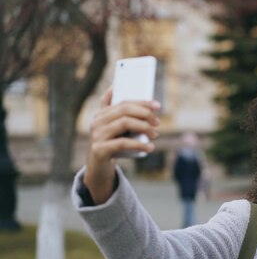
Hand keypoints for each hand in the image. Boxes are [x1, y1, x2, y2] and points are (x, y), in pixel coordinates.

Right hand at [84, 87, 160, 203]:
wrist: (98, 169)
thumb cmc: (110, 146)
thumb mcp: (112, 128)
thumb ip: (114, 112)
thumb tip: (114, 89)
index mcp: (101, 114)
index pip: (124, 102)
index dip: (142, 102)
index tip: (158, 106)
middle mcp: (96, 122)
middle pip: (124, 110)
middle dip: (145, 114)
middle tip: (157, 122)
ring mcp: (97, 135)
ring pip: (124, 123)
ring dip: (144, 127)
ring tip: (155, 134)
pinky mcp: (99, 150)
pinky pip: (122, 143)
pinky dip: (138, 144)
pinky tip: (149, 147)